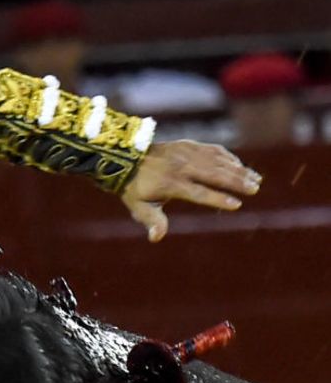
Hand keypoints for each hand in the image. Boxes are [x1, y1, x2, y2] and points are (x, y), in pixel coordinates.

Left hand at [120, 140, 261, 241]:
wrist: (125, 158)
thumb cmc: (135, 189)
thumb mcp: (139, 207)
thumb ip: (152, 221)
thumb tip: (156, 238)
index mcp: (170, 183)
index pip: (198, 192)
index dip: (217, 198)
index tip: (236, 204)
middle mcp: (180, 166)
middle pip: (213, 173)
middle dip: (235, 181)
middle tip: (255, 189)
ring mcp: (186, 153)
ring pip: (217, 160)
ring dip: (238, 170)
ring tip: (256, 180)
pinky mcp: (189, 145)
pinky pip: (213, 150)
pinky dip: (229, 158)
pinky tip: (241, 167)